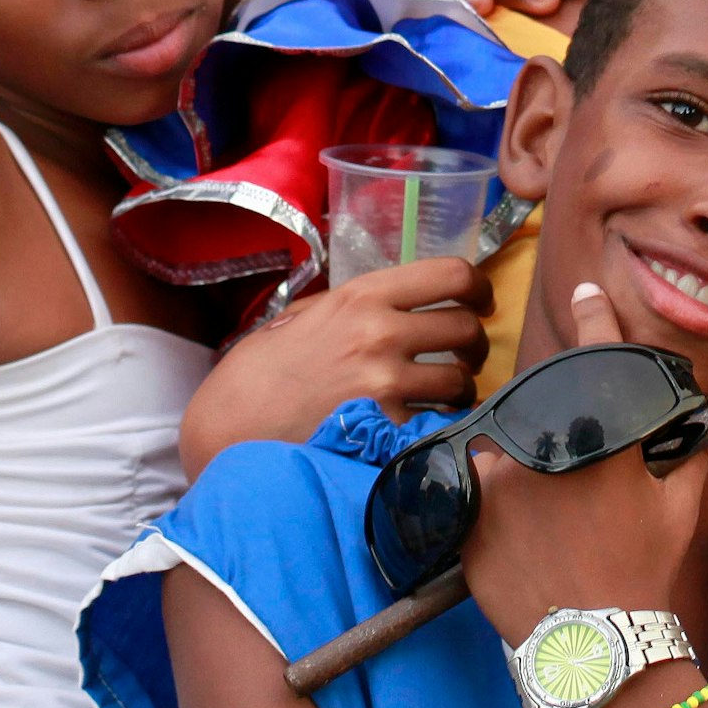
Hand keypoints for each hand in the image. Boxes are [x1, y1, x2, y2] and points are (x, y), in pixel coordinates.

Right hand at [180, 256, 487, 470]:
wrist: (226, 431)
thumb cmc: (255, 376)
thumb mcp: (298, 319)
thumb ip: (347, 307)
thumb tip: (391, 302)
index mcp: (361, 296)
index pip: (450, 274)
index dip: (478, 288)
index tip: (480, 303)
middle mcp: (381, 332)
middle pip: (466, 327)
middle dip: (474, 344)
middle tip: (465, 358)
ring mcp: (386, 384)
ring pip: (462, 382)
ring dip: (461, 391)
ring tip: (444, 399)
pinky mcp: (385, 432)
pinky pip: (439, 426)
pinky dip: (439, 430)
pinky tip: (423, 433)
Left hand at [458, 283, 707, 638]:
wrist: (597, 646)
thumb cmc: (643, 571)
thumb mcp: (680, 506)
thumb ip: (690, 451)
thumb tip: (706, 415)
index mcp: (601, 438)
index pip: (598, 355)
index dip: (596, 316)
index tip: (586, 291)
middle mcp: (545, 449)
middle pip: (540, 409)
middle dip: (553, 427)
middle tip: (571, 484)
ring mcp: (499, 485)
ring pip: (502, 452)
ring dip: (517, 466)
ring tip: (543, 518)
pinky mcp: (468, 522)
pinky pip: (474, 495)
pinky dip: (492, 506)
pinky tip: (520, 540)